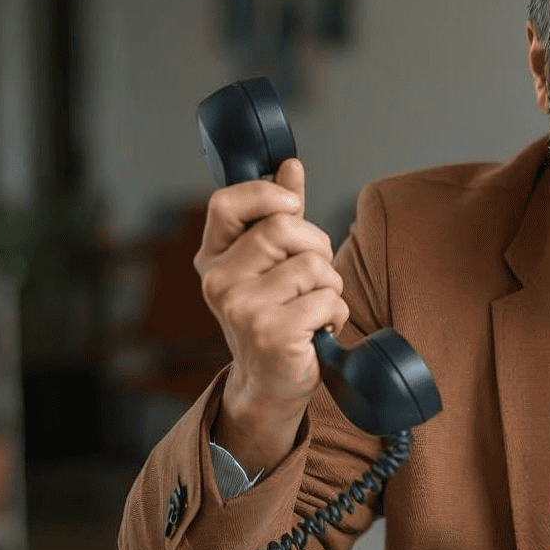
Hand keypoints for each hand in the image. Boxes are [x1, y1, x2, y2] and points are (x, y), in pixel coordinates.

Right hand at [194, 158, 347, 471]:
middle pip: (284, 228)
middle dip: (318, 246)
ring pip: (314, 265)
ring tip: (314, 309)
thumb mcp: (270, 264)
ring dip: (331, 286)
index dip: (265, 194)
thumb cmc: (275, 316)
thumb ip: (278, 215)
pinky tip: (318, 331)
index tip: (292, 203)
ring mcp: (242, 309)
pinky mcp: (272, 334)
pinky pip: (327, 299)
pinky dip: (336, 314)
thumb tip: (289, 165)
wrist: (270, 384)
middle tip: (315, 277)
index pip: (225, 204)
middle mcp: (218, 282)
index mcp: (213, 258)